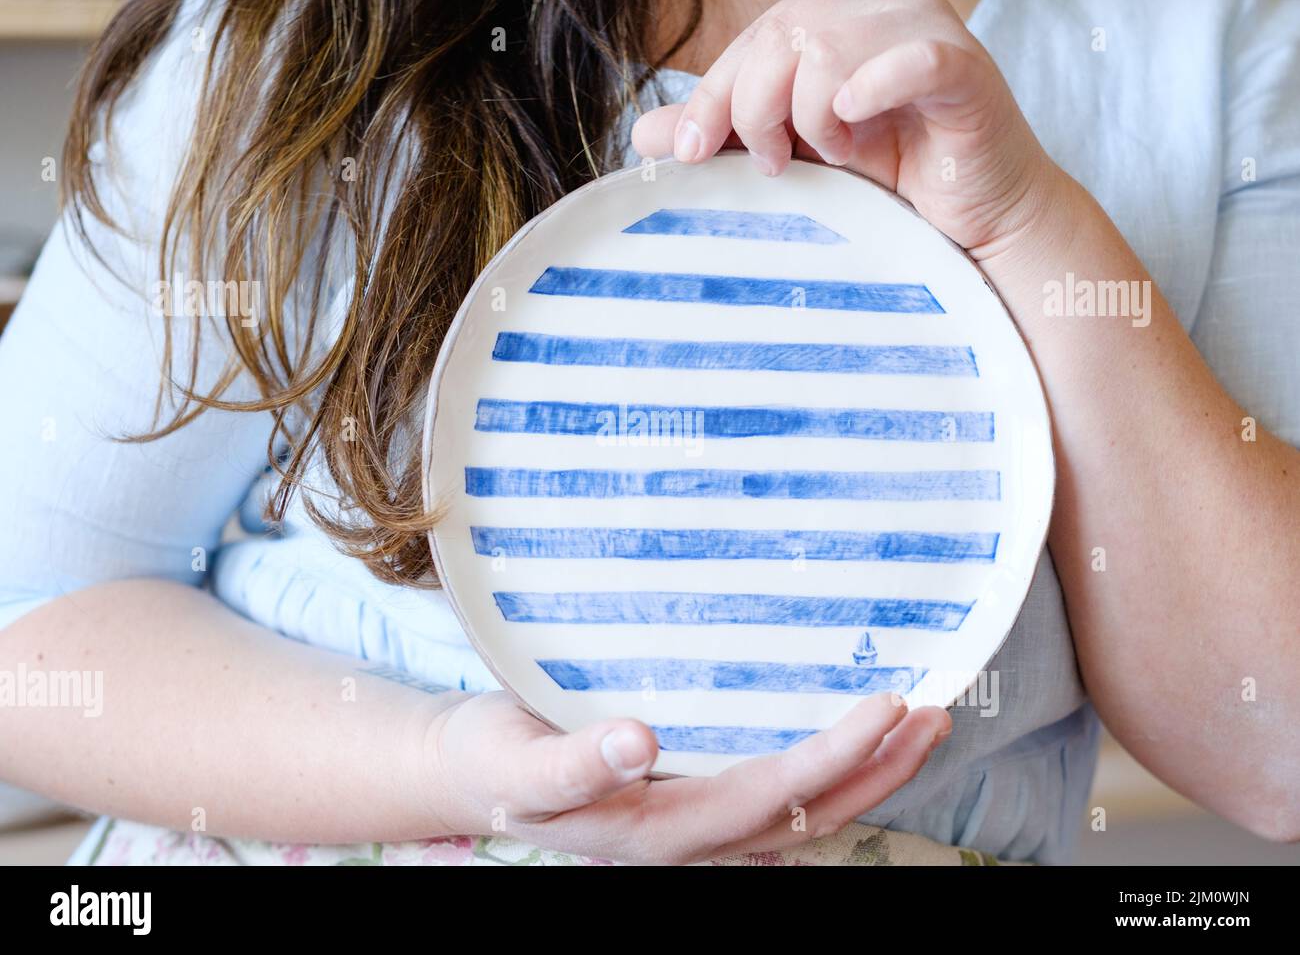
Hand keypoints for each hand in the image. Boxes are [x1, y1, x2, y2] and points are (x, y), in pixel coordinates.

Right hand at [424, 690, 950, 863]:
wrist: (475, 773)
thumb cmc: (494, 763)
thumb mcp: (519, 764)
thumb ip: (575, 763)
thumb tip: (642, 741)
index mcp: (659, 832)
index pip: (768, 798)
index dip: (832, 758)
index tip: (885, 708)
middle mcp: (693, 836)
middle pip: (809, 812)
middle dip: (878, 770)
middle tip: (935, 713)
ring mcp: (700, 819)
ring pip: (805, 808)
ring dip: (868, 771)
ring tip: (922, 722)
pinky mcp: (697, 794)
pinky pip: (780, 789)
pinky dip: (830, 762)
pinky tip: (854, 728)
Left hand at [632, 0, 1068, 258]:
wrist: (978, 229)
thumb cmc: (892, 187)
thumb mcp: (797, 159)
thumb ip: (728, 139)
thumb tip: (644, 135)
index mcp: (835, 30)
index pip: (756, 42)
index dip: (712, 96)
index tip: (686, 152)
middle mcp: (877, 18)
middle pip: (783, 35)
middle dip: (755, 108)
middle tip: (777, 163)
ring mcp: (924, 37)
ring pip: (829, 46)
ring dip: (813, 114)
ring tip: (838, 157)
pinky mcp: (965, 74)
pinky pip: (914, 57)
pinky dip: (875, 82)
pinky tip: (853, 115)